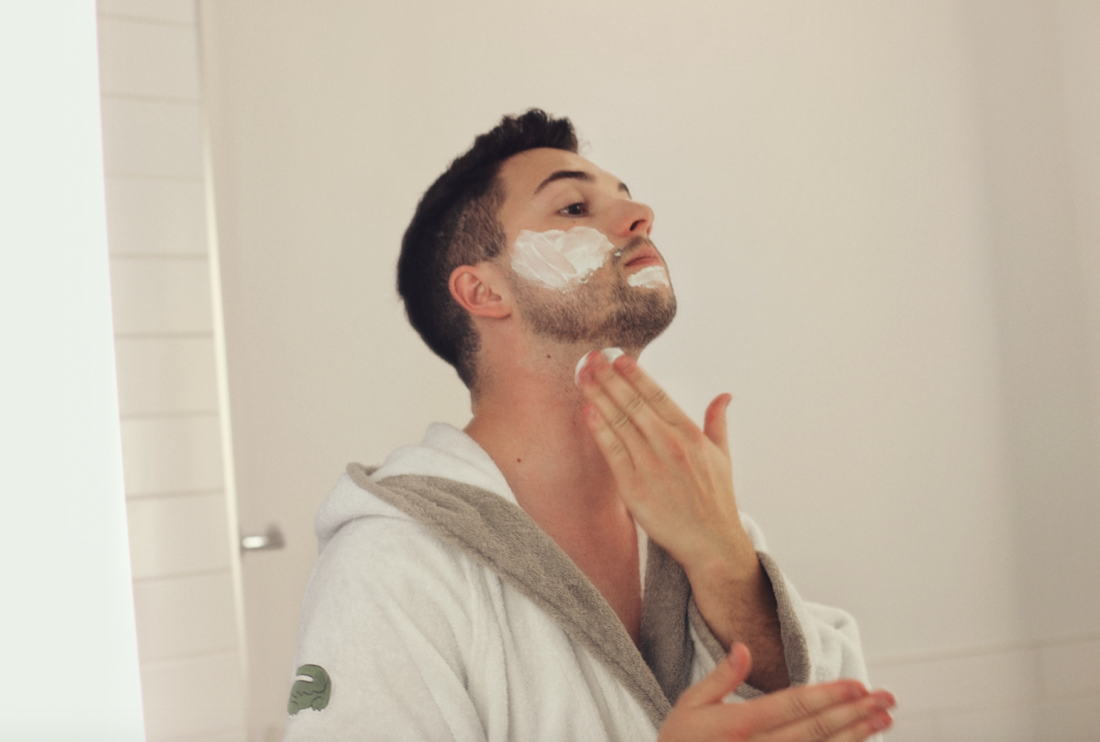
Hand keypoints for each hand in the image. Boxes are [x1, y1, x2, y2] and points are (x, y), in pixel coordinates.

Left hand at [577, 350, 753, 582]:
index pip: (658, 396)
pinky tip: (588, 410)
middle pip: (634, 404)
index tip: (620, 358)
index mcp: (690, 435)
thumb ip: (718, 422)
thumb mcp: (723, 456)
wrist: (711, 543)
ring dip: (599, 396)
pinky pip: (612, 451)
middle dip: (611, 378)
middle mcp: (670, 445)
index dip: (637, 375)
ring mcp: (651, 465)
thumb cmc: (716, 501)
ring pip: (620, 422)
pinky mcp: (634, 487)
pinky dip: (599, 429)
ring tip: (583, 376)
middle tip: (591, 358)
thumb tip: (724, 396)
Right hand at [659, 644, 894, 741]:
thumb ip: (721, 677)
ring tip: (883, 720)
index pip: (794, 706)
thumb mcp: (690, 704)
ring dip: (856, 736)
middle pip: (817, 730)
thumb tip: (745, 648)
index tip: (859, 684)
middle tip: (887, 698)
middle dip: (855, 712)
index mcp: (740, 725)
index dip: (830, 695)